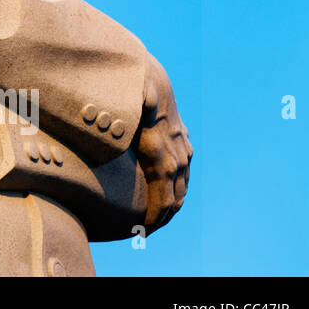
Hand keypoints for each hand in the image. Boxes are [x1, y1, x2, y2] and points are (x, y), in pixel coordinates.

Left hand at [135, 54, 192, 232]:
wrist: (150, 74)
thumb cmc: (130, 90)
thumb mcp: (125, 100)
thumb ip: (125, 111)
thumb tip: (132, 110)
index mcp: (161, 150)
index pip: (165, 193)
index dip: (156, 215)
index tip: (142, 231)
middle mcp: (177, 153)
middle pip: (175, 196)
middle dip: (162, 217)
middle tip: (142, 233)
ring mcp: (181, 147)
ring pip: (182, 185)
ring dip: (171, 206)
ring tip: (154, 223)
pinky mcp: (181, 141)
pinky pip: (183, 172)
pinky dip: (176, 189)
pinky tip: (168, 200)